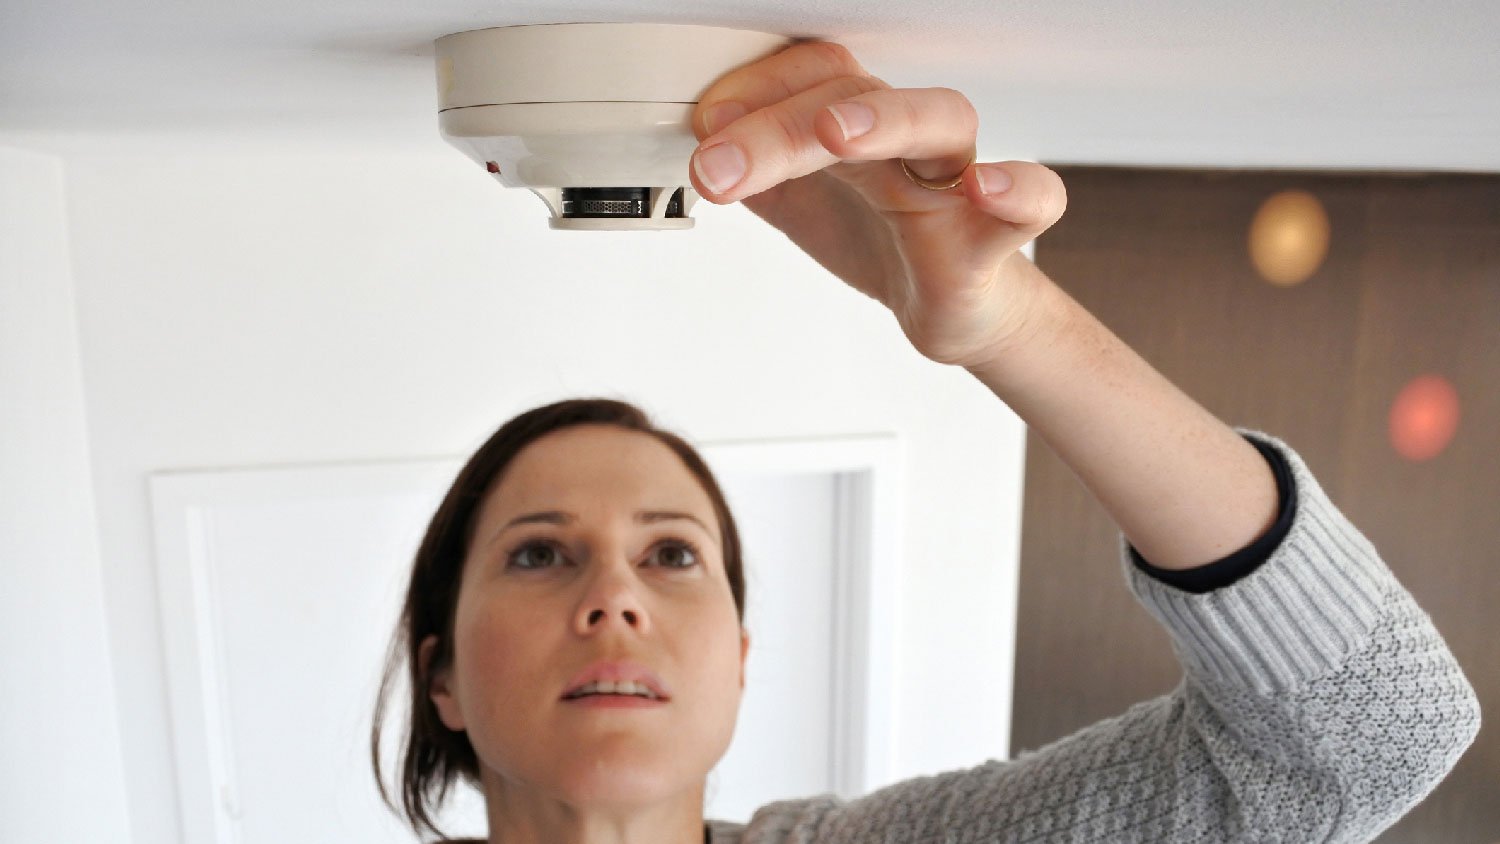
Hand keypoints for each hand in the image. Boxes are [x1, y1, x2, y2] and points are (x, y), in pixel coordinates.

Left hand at [689, 41, 1067, 368]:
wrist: (948, 305)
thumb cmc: (879, 237)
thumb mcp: (795, 198)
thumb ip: (751, 168)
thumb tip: (694, 140)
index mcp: (856, 125)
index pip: (809, 75)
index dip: (754, 91)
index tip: (702, 126)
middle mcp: (906, 139)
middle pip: (853, 97)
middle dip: (777, 127)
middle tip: (717, 163)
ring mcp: (953, 182)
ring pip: (940, 120)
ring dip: (887, 118)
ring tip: (835, 136)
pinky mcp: (992, 241)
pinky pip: (1033, 201)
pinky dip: (1020, 189)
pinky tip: (988, 188)